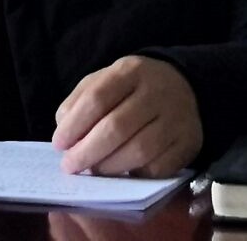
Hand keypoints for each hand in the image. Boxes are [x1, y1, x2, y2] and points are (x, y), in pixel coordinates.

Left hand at [52, 55, 202, 177]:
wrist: (184, 87)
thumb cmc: (134, 88)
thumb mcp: (106, 80)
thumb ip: (81, 100)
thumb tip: (64, 130)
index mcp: (131, 70)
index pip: (97, 98)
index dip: (74, 125)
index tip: (59, 144)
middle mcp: (156, 92)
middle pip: (116, 127)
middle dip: (87, 152)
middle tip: (70, 166)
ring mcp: (176, 118)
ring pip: (138, 151)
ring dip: (108, 167)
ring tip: (94, 169)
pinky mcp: (188, 142)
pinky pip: (157, 168)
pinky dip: (134, 175)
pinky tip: (122, 172)